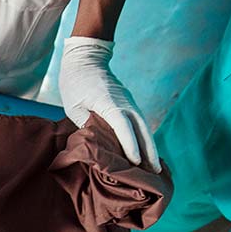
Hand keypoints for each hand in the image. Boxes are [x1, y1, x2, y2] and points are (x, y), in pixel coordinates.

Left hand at [59, 36, 160, 172]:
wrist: (86, 59)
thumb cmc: (75, 84)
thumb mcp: (74, 107)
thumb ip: (87, 125)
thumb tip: (98, 145)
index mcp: (108, 102)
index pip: (122, 126)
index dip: (129, 144)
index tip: (135, 161)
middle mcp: (124, 102)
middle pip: (141, 129)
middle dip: (149, 152)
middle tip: (155, 172)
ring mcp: (129, 102)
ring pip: (144, 127)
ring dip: (150, 147)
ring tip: (156, 167)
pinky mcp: (129, 103)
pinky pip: (140, 123)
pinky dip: (145, 138)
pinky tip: (148, 152)